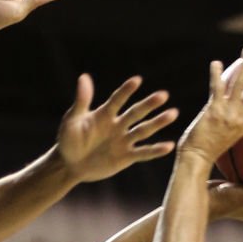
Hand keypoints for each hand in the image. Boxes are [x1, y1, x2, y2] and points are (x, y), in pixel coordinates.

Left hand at [55, 75, 176, 182]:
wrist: (70, 164)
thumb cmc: (69, 140)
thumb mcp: (72, 121)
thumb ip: (81, 101)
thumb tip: (84, 77)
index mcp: (105, 114)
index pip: (118, 100)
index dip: (126, 91)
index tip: (137, 80)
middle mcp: (118, 124)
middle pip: (135, 113)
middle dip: (149, 105)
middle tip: (163, 95)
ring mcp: (123, 140)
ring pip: (143, 130)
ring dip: (157, 123)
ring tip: (173, 114)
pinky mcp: (126, 157)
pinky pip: (143, 153)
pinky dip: (155, 150)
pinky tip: (169, 145)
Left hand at [176, 47, 242, 165]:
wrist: (196, 160)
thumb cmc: (208, 150)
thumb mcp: (228, 136)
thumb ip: (233, 122)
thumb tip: (236, 113)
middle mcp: (240, 117)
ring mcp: (228, 114)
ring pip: (240, 84)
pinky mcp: (214, 111)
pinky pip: (217, 87)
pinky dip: (216, 74)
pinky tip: (216, 64)